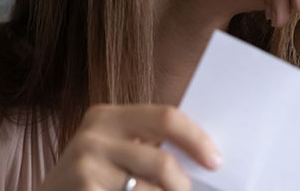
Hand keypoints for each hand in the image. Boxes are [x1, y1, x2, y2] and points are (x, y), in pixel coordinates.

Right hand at [37, 104, 220, 190]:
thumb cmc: (90, 178)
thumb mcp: (111, 150)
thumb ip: (146, 144)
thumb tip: (202, 153)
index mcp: (106, 117)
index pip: (166, 117)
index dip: (197, 139)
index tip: (216, 161)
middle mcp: (92, 138)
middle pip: (162, 163)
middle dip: (182, 185)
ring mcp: (84, 170)